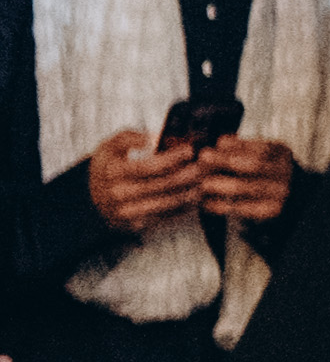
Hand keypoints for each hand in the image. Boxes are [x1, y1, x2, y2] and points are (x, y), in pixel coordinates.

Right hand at [83, 127, 202, 231]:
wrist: (92, 197)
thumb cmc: (107, 167)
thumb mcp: (109, 146)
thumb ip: (129, 137)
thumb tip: (151, 138)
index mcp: (112, 172)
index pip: (148, 166)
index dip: (172, 158)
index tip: (189, 150)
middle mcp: (119, 194)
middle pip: (162, 185)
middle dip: (187, 174)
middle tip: (204, 165)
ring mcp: (128, 212)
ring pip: (167, 203)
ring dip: (190, 191)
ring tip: (204, 179)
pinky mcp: (137, 224)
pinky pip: (166, 216)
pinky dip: (184, 206)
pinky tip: (195, 195)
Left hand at [191, 136, 296, 225]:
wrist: (285, 196)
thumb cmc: (263, 171)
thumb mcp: (258, 153)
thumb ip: (240, 147)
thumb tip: (221, 142)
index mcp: (281, 153)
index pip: (258, 147)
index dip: (235, 146)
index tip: (212, 146)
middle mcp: (284, 172)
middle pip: (253, 165)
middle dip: (224, 161)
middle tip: (202, 160)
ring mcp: (279, 192)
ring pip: (244, 187)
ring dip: (219, 184)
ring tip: (202, 183)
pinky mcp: (270, 211)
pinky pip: (241, 208)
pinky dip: (220, 205)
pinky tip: (207, 202)